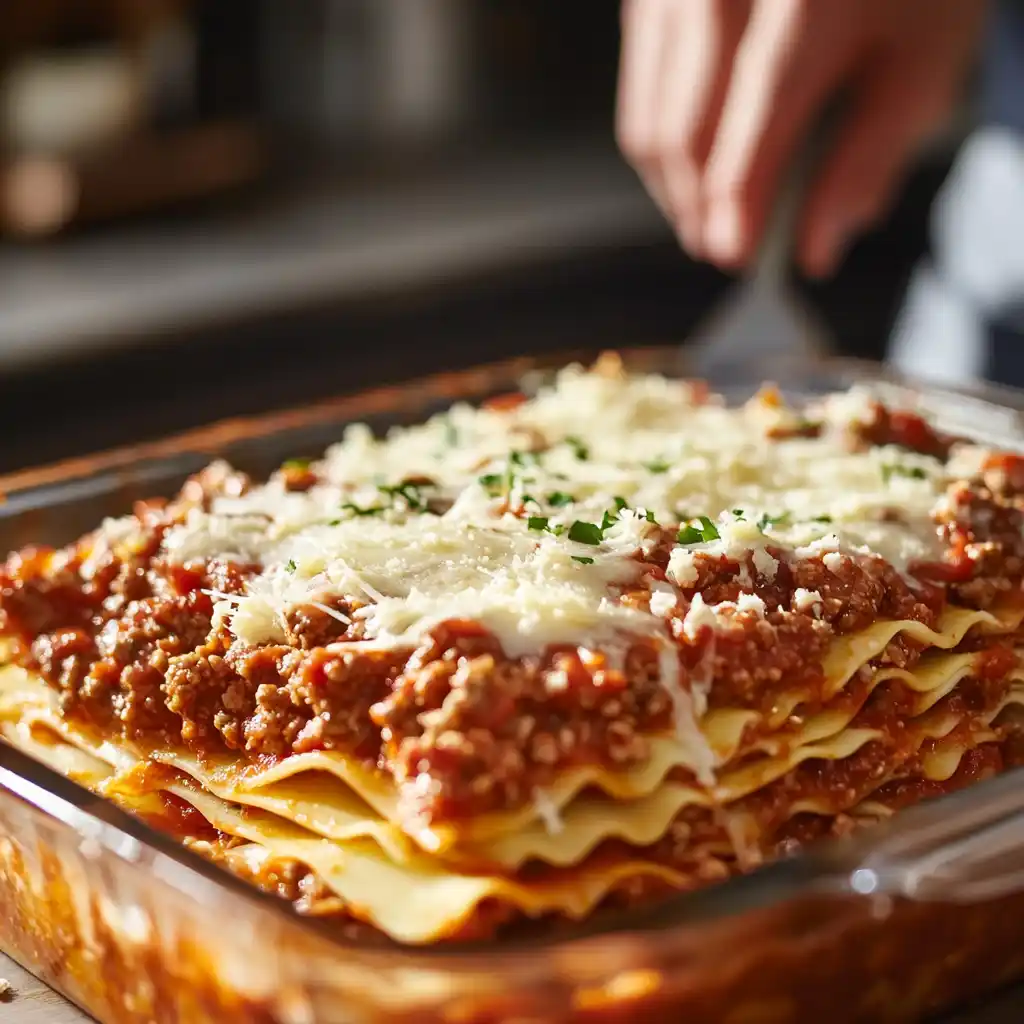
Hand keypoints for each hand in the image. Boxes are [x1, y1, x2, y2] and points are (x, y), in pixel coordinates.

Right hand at [616, 0, 987, 276]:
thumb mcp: (923, 58)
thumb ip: (870, 155)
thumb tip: (818, 245)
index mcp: (804, 1)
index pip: (752, 125)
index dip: (738, 202)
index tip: (735, 254)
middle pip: (684, 134)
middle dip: (697, 208)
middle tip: (721, 246)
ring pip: (648, 121)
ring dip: (673, 186)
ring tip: (706, 215)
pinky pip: (639, 89)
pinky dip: (661, 140)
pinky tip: (693, 160)